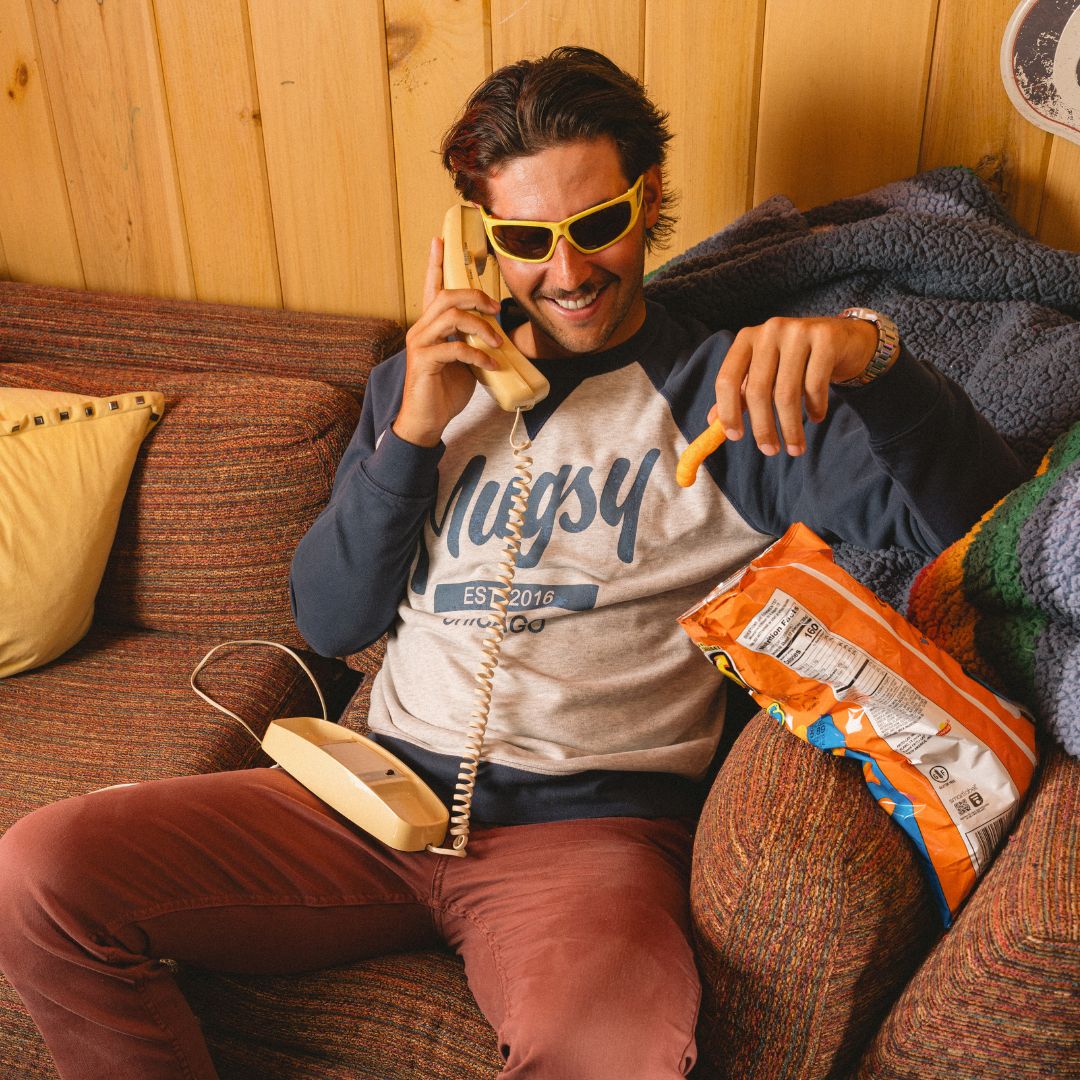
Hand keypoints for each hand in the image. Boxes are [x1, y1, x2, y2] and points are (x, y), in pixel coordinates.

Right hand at [392, 236, 506, 447]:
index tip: (440, 238)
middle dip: (476, 296)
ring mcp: (420, 344)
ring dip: (480, 326)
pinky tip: (491, 365)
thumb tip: (497, 332)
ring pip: (451, 316)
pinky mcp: (424, 361)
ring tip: (497, 343)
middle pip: (447, 295)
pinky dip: (478, 354)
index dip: (435, 262)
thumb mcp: (465, 360)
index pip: (431, 287)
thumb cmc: (445, 390)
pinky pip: (455, 347)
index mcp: (430, 326)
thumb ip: (473, 341)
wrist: (428, 420)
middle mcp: (421, 329)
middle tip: (496, 309)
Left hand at [709, 315, 877, 455]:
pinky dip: (815, 408)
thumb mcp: (765, 375)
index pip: (727, 379)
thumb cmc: (796, 362)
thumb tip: (713, 424)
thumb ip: (740, 395)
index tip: (735, 438)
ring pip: (787, 392)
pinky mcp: (825, 338)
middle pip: (757, 390)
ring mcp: (798, 331)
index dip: (728, 411)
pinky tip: (816, 418)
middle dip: (763, 428)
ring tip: (795, 447)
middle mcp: (769, 330)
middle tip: (770, 451)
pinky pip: (815, 385)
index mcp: (747, 339)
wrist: (843, 340)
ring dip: (791, 428)